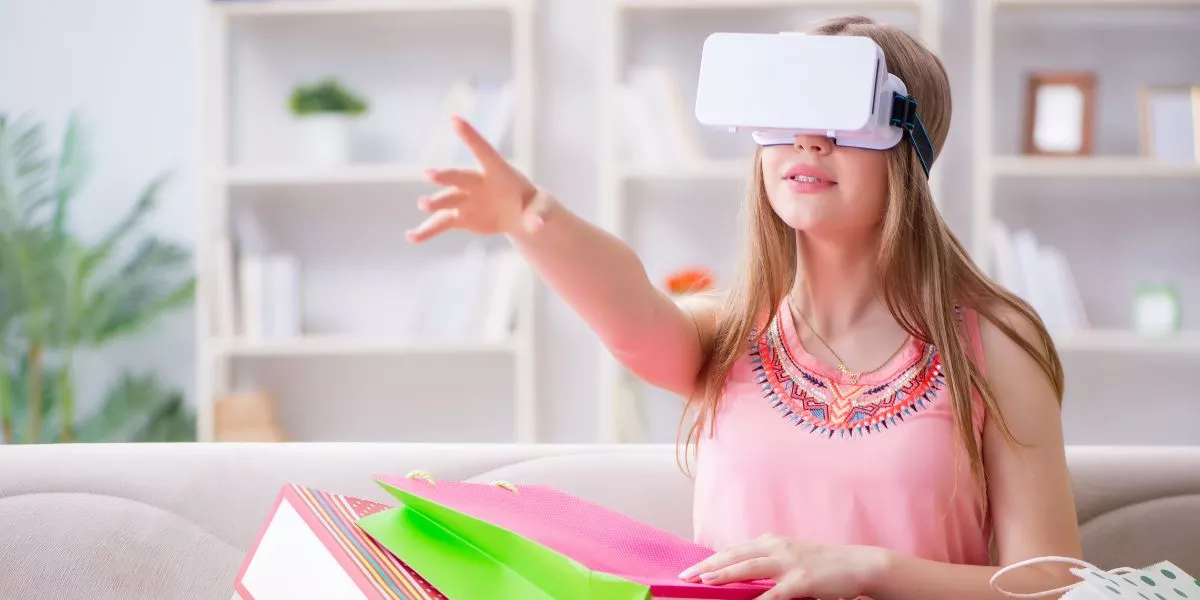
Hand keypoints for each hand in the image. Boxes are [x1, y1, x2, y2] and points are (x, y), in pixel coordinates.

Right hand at [406, 115, 549, 242]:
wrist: (519, 215)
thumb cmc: (532, 203)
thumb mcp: (541, 206)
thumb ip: (540, 213)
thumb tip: (538, 225)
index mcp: (498, 172)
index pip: (483, 151)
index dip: (470, 136)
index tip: (455, 119)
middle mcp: (477, 183)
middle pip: (460, 177)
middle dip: (446, 176)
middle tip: (430, 174)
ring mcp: (466, 200)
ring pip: (447, 200)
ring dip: (435, 203)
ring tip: (423, 205)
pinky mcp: (461, 218)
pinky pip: (441, 224)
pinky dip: (427, 231)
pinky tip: (412, 237)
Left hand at [677, 534, 888, 599]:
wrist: (858, 564)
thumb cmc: (823, 565)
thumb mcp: (790, 558)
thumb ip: (766, 564)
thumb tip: (738, 574)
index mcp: (771, 542)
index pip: (733, 550)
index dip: (711, 559)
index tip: (692, 569)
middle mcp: (776, 548)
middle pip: (734, 555)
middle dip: (708, 565)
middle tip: (687, 576)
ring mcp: (789, 563)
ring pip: (748, 568)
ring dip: (724, 574)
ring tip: (705, 581)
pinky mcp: (802, 581)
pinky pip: (774, 593)